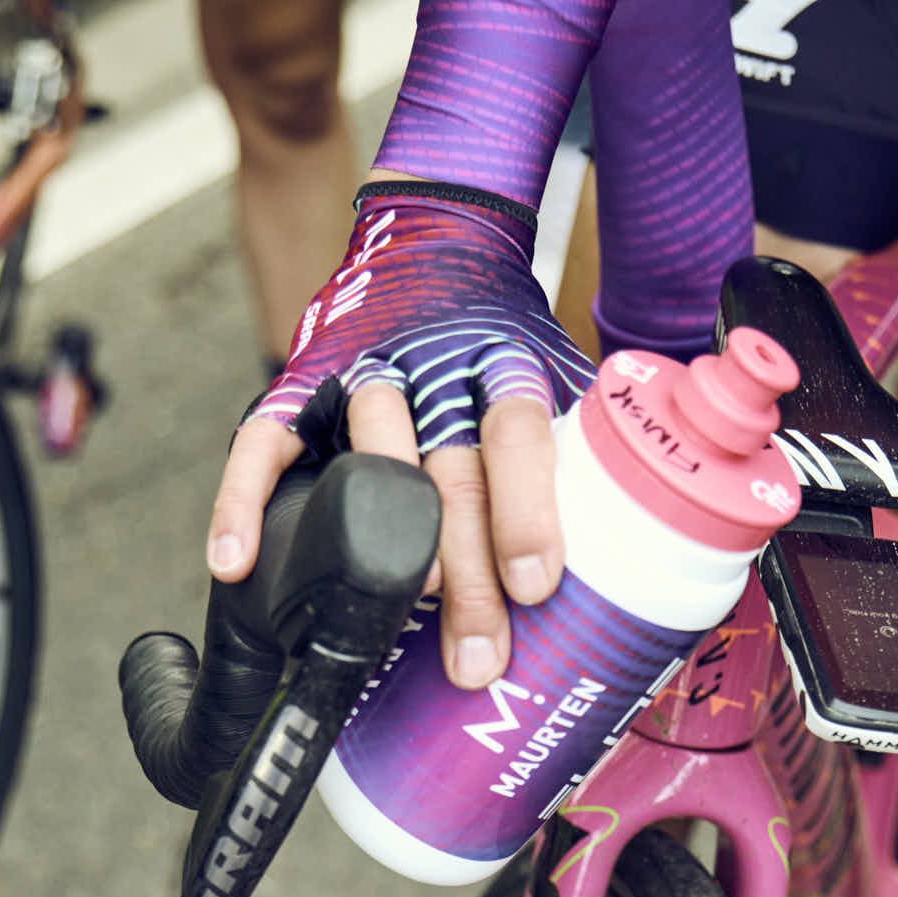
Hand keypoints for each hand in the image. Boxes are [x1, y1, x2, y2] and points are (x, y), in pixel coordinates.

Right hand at [204, 184, 595, 687]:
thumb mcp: (561, 372)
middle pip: (447, 468)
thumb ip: (595, 450)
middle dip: (463, 570)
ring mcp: (360, 372)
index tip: (536, 585)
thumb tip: (661, 567)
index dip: (527, 510)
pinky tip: (236, 563)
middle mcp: (434, 365)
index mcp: (506, 362)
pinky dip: (242, 500)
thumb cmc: (505, 341)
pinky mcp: (297, 382)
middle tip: (475, 658)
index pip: (517, 433)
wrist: (432, 236)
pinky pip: (263, 441)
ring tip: (386, 619)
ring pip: (370, 456)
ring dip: (380, 539)